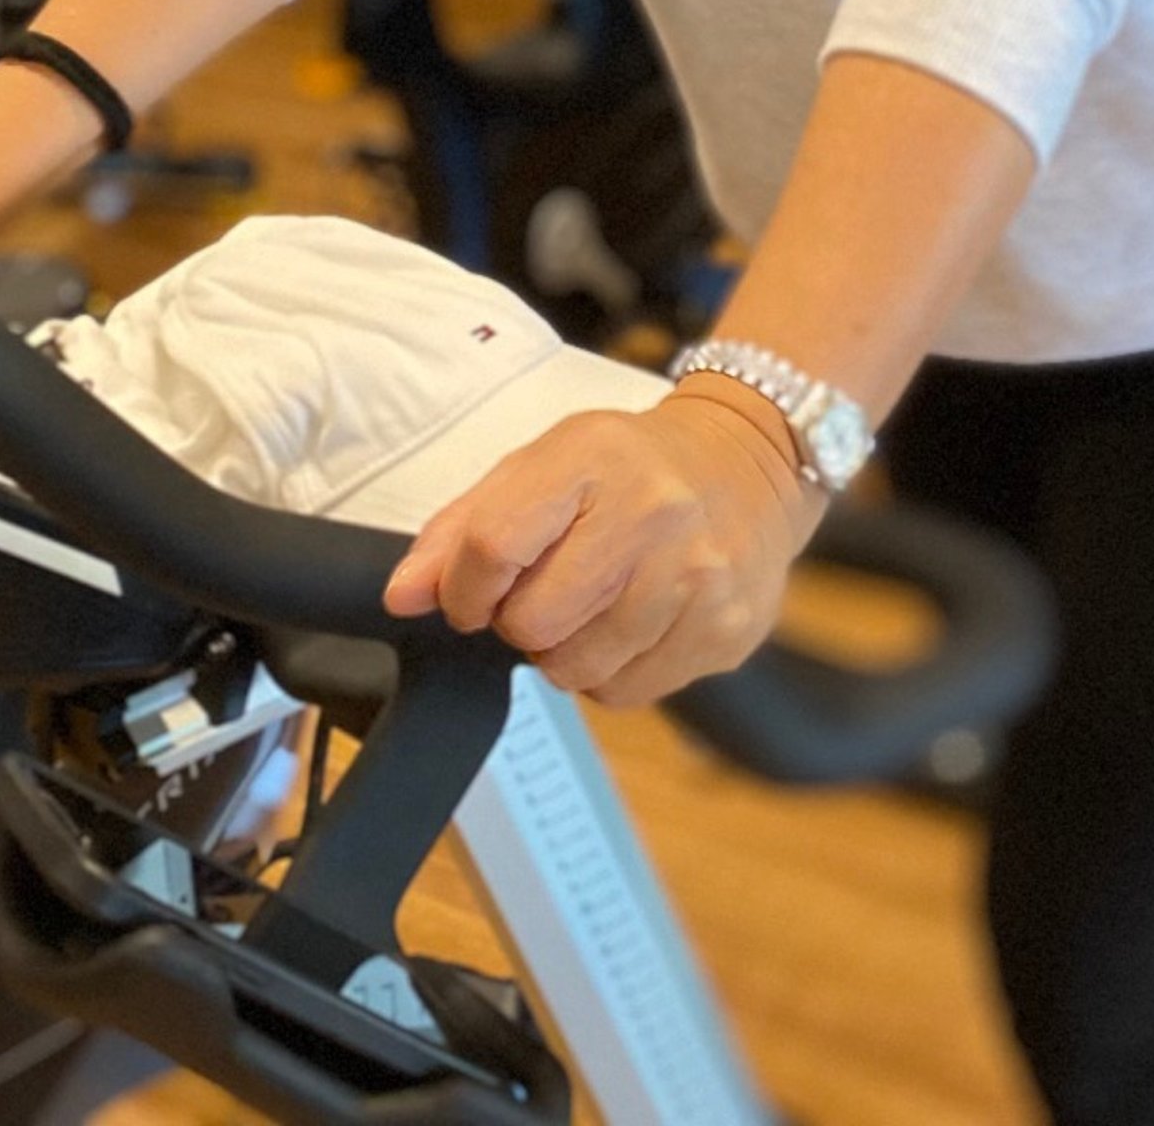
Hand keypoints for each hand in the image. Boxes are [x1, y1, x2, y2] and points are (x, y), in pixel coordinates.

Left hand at [382, 386, 824, 704]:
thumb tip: (401, 597)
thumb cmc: (633, 466)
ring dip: (565, 651)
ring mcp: (696, 578)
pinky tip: (634, 624)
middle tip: (548, 592)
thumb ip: (465, 528)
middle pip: (530, 622)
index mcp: (593, 460)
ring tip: (595, 605)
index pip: (492, 545)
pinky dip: (612, 671)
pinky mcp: (725, 631)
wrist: (752, 461)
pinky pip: (626, 693)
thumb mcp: (545, 465)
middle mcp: (653, 515)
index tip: (469, 596)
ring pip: (575, 669)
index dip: (460, 589)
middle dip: (520, 621)